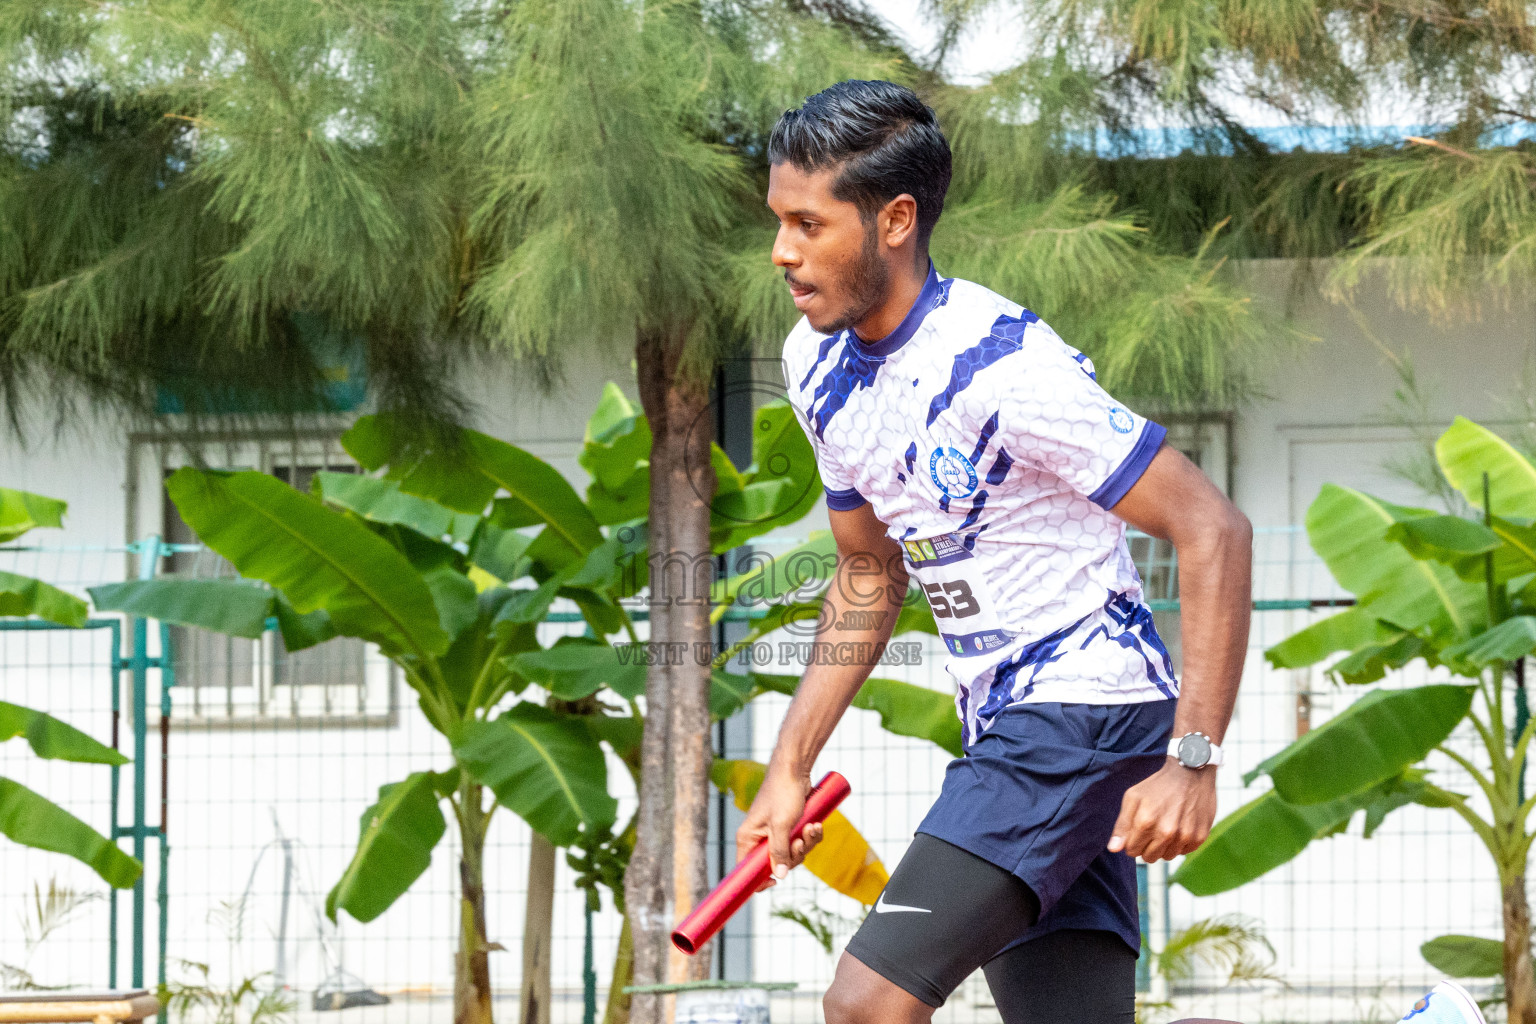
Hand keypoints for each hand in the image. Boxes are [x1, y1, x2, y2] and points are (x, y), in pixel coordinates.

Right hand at [736, 768, 824, 890]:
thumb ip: (779, 851)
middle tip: (800, 840)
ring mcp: (775, 832)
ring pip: (792, 853)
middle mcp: (759, 837)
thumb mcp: (781, 825)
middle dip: (794, 855)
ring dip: (806, 843)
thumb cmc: (783, 792)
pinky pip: (800, 841)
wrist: (795, 769)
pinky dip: (810, 835)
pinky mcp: (789, 826)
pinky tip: (816, 824)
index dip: (760, 880)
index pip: (746, 869)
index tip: (775, 882)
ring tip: (812, 826)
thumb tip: (780, 875)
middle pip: (776, 864)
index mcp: (748, 838)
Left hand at [1107, 760, 1216, 861]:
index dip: (1133, 841)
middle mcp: (1166, 832)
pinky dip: (1180, 843)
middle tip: (1152, 827)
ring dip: (1164, 846)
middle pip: (1149, 857)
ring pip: (1167, 857)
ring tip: (1167, 825)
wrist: (1191, 772)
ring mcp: (1185, 836)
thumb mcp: (1133, 797)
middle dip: (1147, 846)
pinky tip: (1180, 826)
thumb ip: (1122, 825)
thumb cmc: (1159, 784)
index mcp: (1146, 822)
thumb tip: (1114, 849)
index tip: (1138, 830)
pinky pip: (1184, 852)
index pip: (1132, 851)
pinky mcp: (1199, 837)